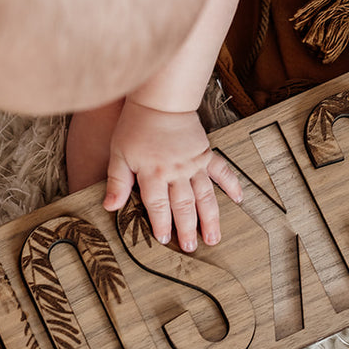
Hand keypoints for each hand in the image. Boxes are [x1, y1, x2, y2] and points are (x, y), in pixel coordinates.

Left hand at [102, 100, 242, 251]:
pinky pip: (222, 171)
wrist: (160, 101)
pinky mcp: (206, 153)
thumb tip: (109, 207)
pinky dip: (232, 184)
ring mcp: (194, 163)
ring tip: (214, 237)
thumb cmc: (135, 127)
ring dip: (210, 218)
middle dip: (187, 229)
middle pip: (183, 206)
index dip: (161, 224)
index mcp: (153, 173)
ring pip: (204, 196)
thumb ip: (117, 182)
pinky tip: (238, 199)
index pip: (158, 206)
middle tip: (192, 248)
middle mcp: (176, 171)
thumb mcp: (118, 154)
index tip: (165, 240)